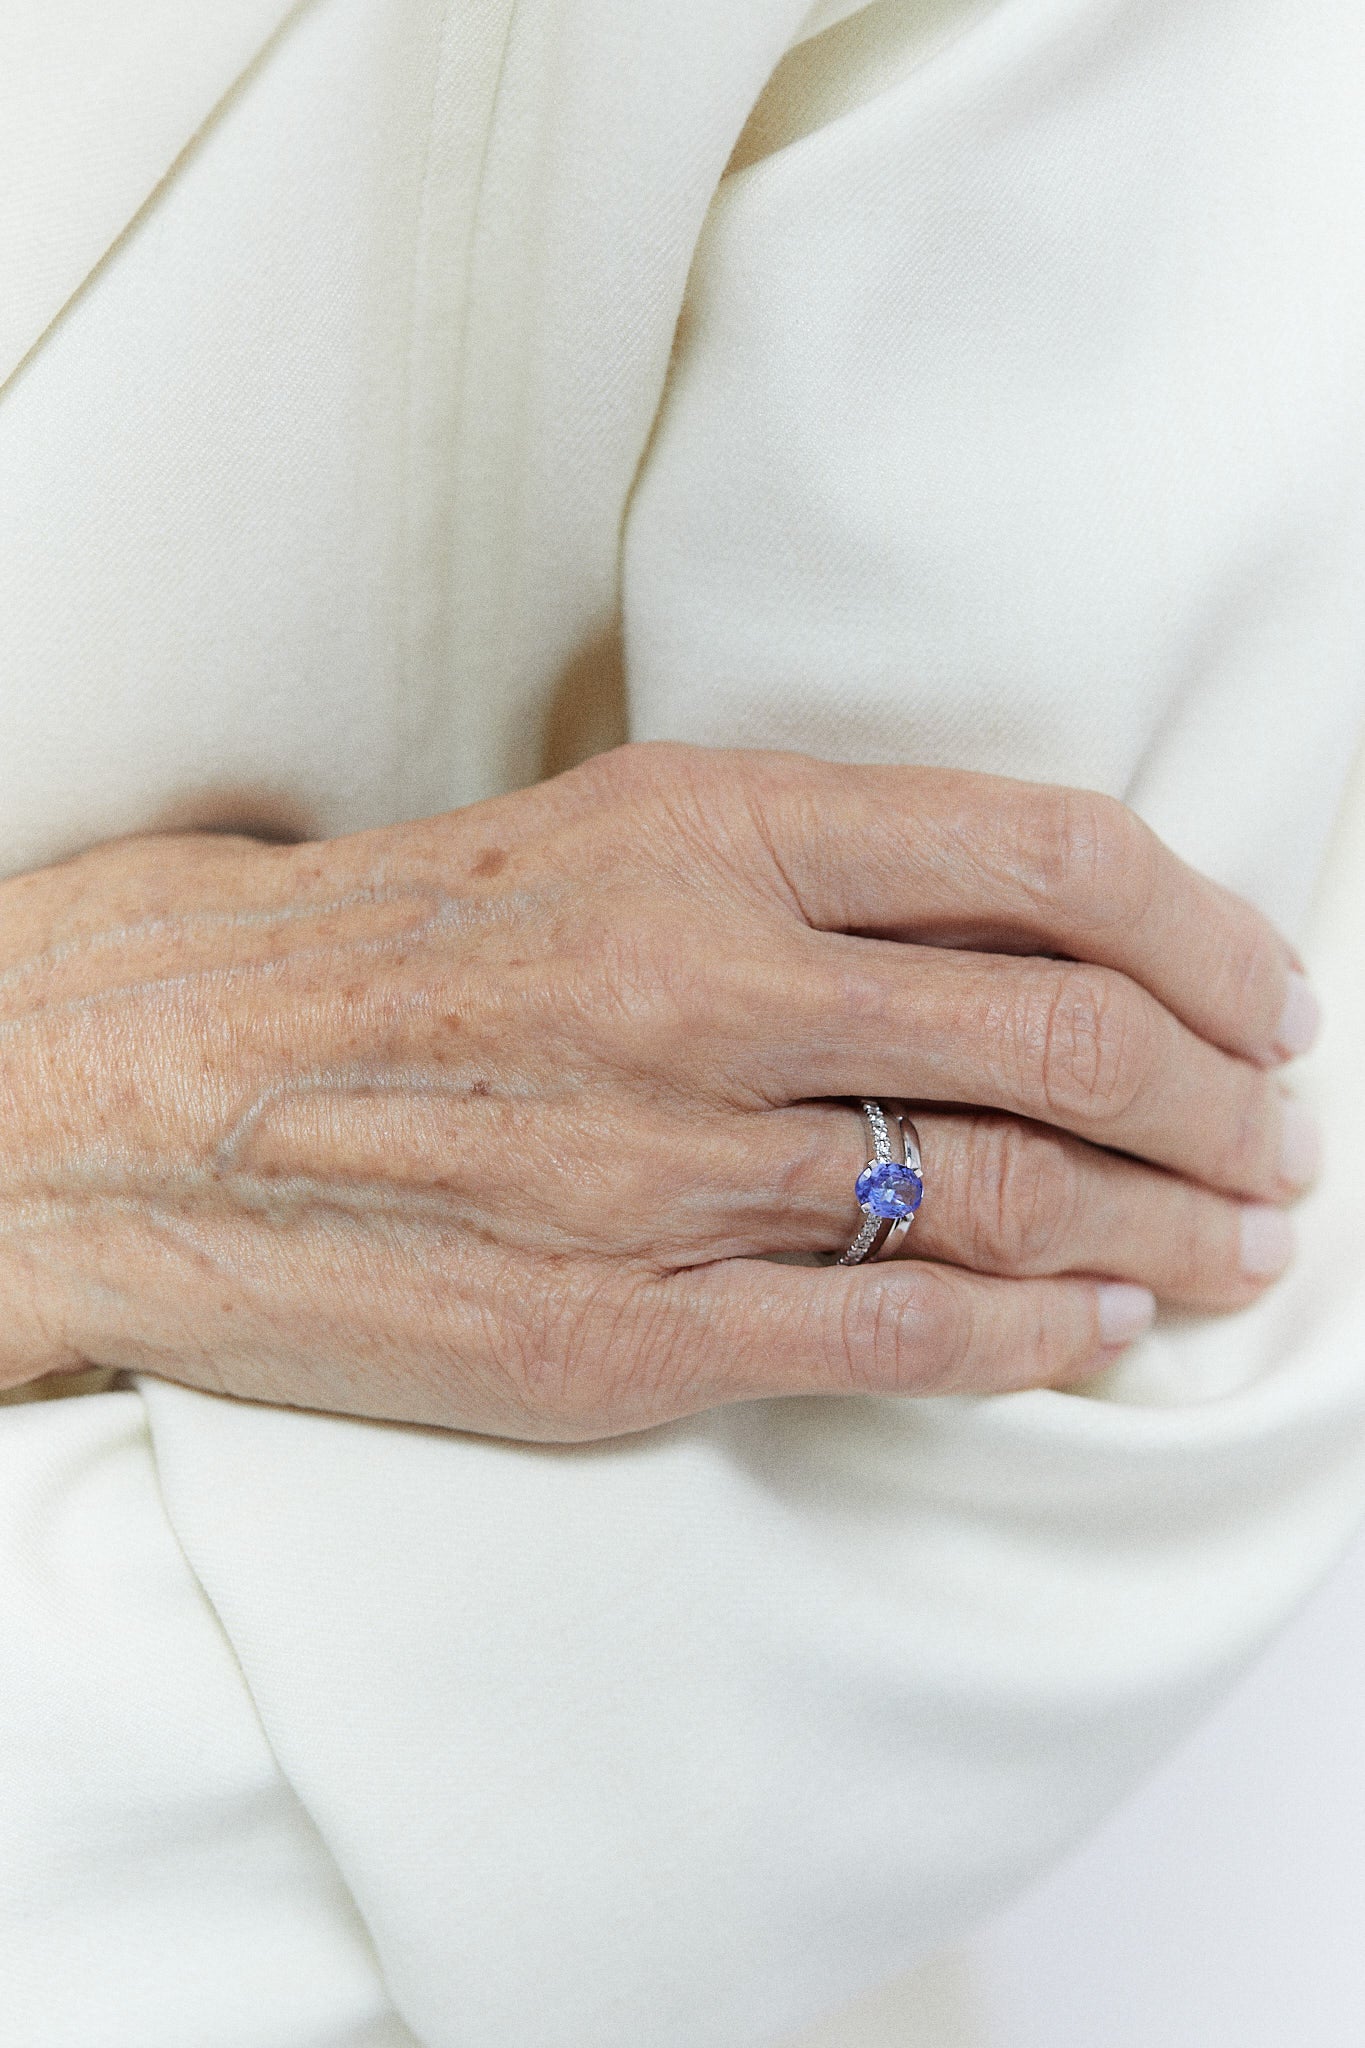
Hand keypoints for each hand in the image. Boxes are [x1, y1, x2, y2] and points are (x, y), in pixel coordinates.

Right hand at [0, 745, 1317, 1438]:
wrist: (157, 1087)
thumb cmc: (382, 950)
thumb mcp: (595, 832)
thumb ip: (799, 867)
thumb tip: (1016, 923)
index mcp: (709, 826)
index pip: (1047, 854)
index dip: (1205, 928)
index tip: (1271, 989)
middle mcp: (710, 984)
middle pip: (1068, 1036)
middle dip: (1223, 1100)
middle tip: (1283, 1137)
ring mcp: (673, 1168)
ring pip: (1007, 1196)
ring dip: (1166, 1227)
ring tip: (1243, 1244)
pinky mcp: (626, 1327)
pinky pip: (891, 1338)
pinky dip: (1033, 1337)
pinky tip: (1106, 1329)